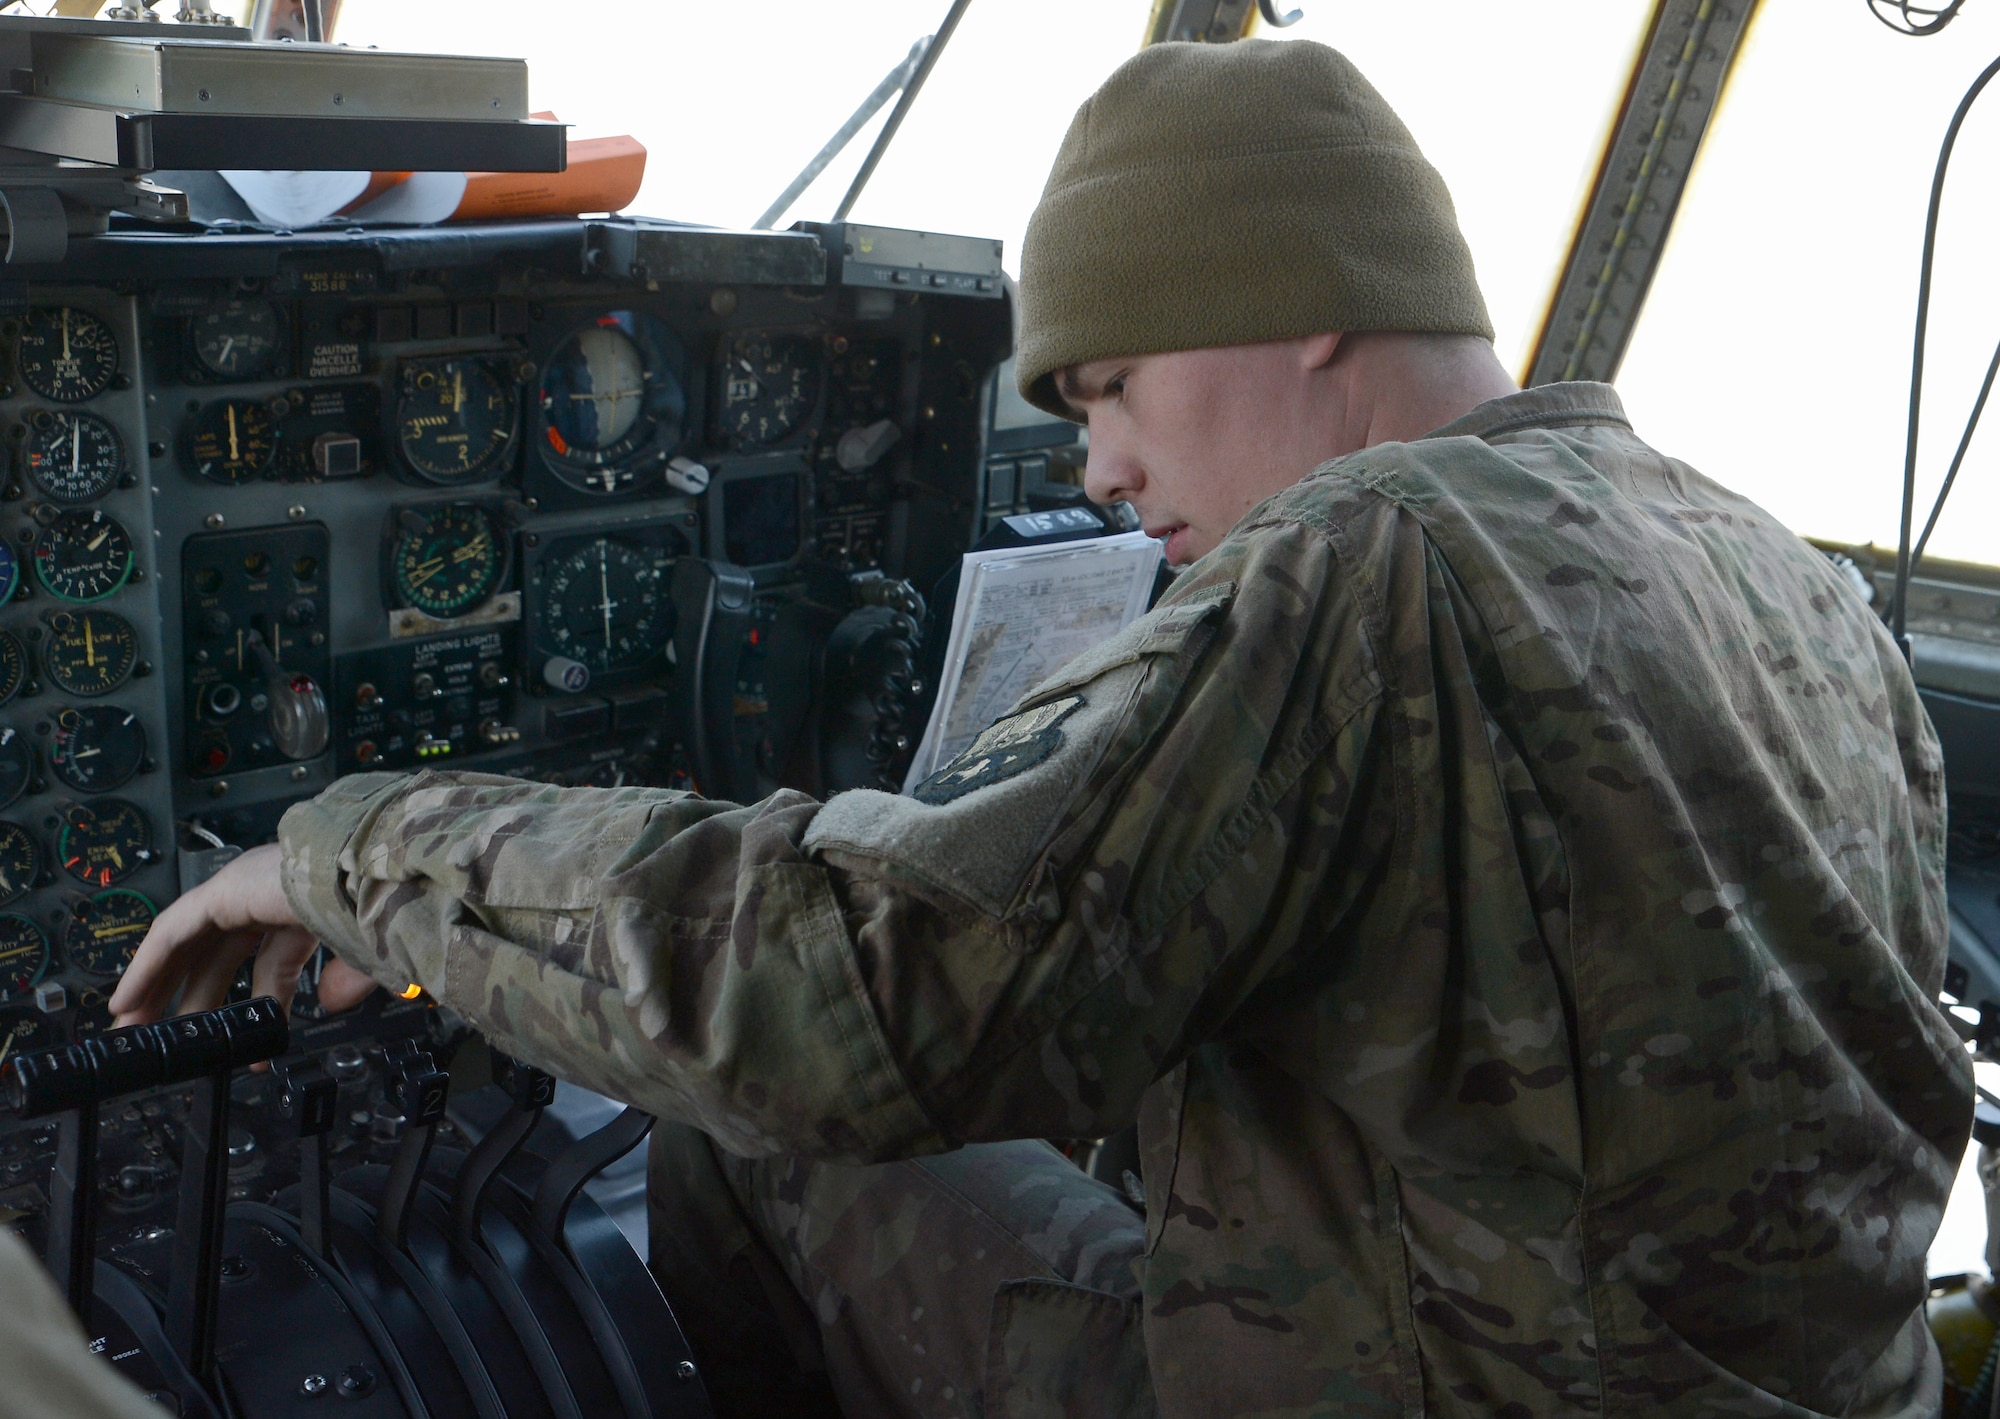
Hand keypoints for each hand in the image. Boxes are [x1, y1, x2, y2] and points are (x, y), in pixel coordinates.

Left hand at [108, 843, 376, 1026]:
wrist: (383, 874)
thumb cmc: (388, 907)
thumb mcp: (366, 959)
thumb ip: (347, 980)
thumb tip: (333, 1002)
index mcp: (307, 911)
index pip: (269, 964)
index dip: (255, 1007)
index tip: (243, 1045)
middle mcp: (269, 897)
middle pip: (216, 955)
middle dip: (191, 999)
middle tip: (170, 1038)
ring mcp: (245, 890)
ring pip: (186, 942)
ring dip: (157, 984)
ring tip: (133, 1026)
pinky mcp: (224, 891)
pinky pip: (173, 931)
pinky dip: (148, 966)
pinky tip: (130, 998)